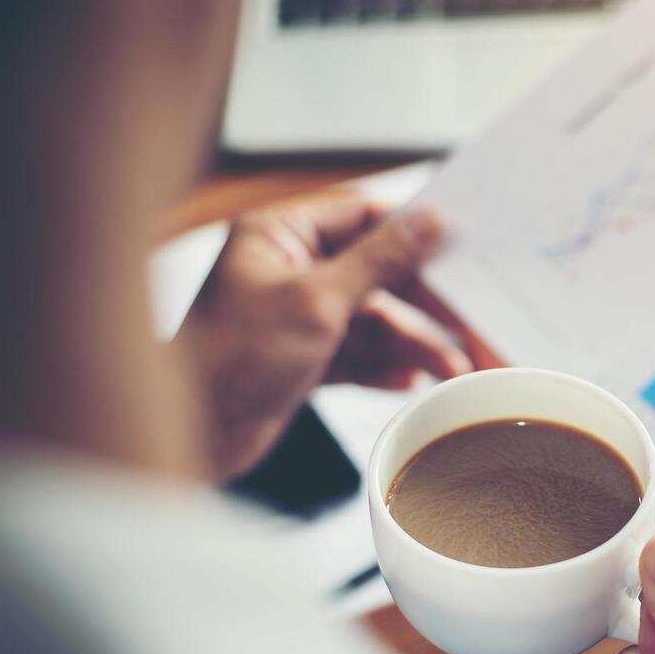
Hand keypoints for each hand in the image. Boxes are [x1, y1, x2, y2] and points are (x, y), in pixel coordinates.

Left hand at [174, 191, 470, 480]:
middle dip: (422, 306)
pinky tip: (413, 382)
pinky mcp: (303, 358)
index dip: (414, 233)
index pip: (363, 217)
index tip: (460, 248)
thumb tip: (429, 221)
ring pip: (373, 321)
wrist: (188, 436)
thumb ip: (380, 260)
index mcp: (279, 235)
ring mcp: (297, 316)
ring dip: (411, 344)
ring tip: (449, 367)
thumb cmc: (229, 360)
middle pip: (377, 274)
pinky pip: (359, 355)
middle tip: (466, 322)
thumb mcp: (318, 302)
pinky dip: (385, 368)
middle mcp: (288, 269)